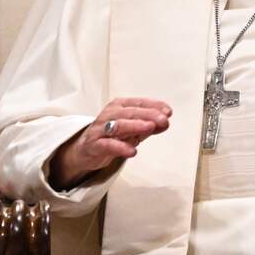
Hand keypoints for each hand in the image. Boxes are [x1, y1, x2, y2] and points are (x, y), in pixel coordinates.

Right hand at [49, 97, 171, 189]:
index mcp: (120, 106)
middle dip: (148, 115)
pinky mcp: (94, 145)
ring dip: (135, 126)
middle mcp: (110, 114)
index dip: (154, 106)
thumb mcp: (133, 129)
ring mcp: (101, 129)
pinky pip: (108, 145)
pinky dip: (121, 147)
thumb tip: (166, 122)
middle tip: (163, 120)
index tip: (168, 111)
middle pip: (130, 112)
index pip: (138, 103)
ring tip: (149, 128)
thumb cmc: (112, 135)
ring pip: (119, 125)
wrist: (87, 149)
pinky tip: (132, 151)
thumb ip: (150, 125)